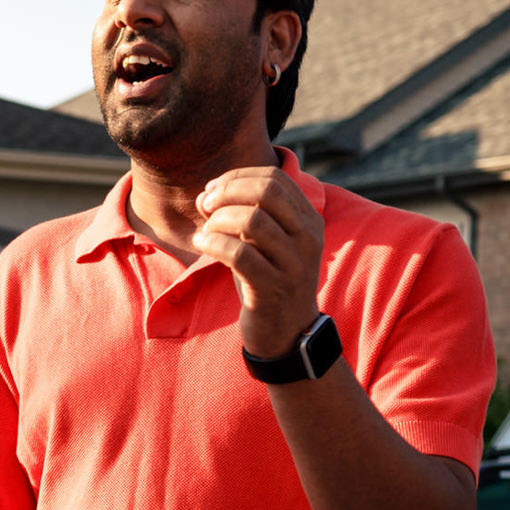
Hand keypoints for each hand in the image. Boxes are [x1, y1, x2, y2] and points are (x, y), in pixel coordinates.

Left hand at [191, 166, 324, 359]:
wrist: (287, 332)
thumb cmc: (267, 280)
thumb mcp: (260, 243)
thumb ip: (238, 215)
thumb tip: (204, 195)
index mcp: (308, 220)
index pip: (275, 177)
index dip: (237, 177)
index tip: (213, 189)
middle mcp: (307, 237)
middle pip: (266, 192)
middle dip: (228, 192)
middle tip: (207, 205)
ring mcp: (293, 263)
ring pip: (251, 221)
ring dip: (218, 220)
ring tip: (205, 231)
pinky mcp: (274, 287)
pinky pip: (238, 254)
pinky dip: (212, 244)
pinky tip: (201, 244)